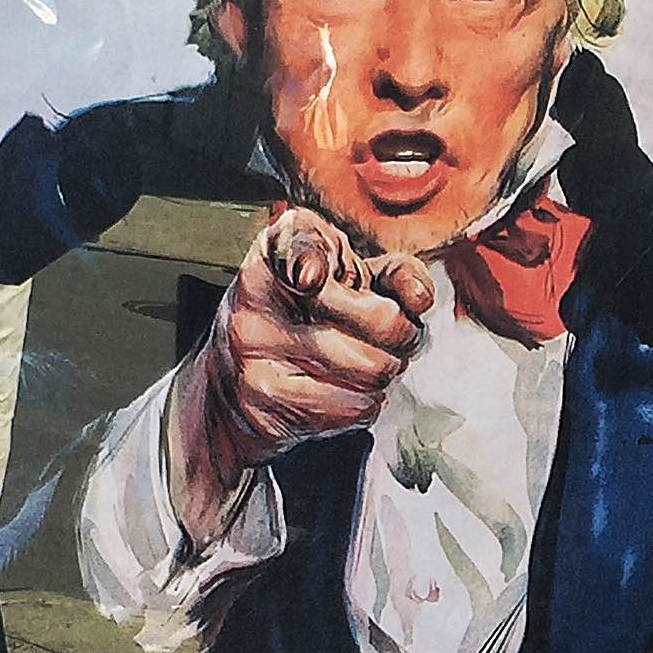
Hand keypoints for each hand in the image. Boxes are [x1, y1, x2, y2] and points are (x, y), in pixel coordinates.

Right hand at [166, 207, 436, 544]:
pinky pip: (351, 407)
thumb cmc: (307, 315)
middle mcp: (258, 292)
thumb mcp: (350, 276)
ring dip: (386, 373)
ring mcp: (253, 347)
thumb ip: (396, 275)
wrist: (235, 378)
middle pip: (380, 320)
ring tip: (367, 364)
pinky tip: (345, 390)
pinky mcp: (262, 397)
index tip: (311, 276)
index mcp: (281, 246)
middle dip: (404, 336)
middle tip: (394, 338)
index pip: (297, 248)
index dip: (308, 262)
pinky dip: (365, 404)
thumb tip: (418, 298)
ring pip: (371, 370)